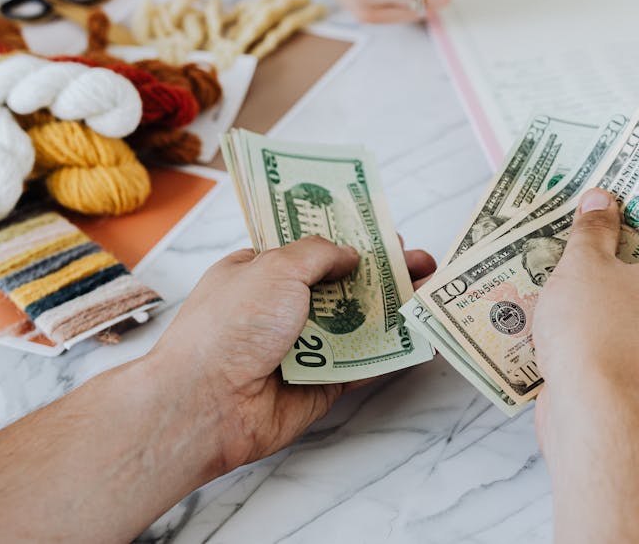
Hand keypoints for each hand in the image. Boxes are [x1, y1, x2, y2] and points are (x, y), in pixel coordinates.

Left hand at [143, 236, 436, 472]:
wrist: (206, 404)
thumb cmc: (228, 327)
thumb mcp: (275, 268)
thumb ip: (319, 254)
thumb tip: (351, 254)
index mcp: (261, 273)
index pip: (311, 251)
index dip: (349, 240)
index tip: (384, 233)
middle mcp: (281, 309)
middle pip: (342, 287)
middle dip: (382, 273)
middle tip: (420, 262)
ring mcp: (302, 348)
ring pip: (358, 324)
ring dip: (394, 309)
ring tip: (432, 291)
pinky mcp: (320, 385)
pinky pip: (363, 364)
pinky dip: (392, 352)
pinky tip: (421, 336)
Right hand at [532, 189, 638, 439]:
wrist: (594, 418)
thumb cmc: (597, 332)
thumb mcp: (585, 266)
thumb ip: (594, 229)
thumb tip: (602, 202)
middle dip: (637, 248)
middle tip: (601, 229)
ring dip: (620, 288)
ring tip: (577, 269)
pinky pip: (636, 338)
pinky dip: (613, 324)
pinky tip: (573, 315)